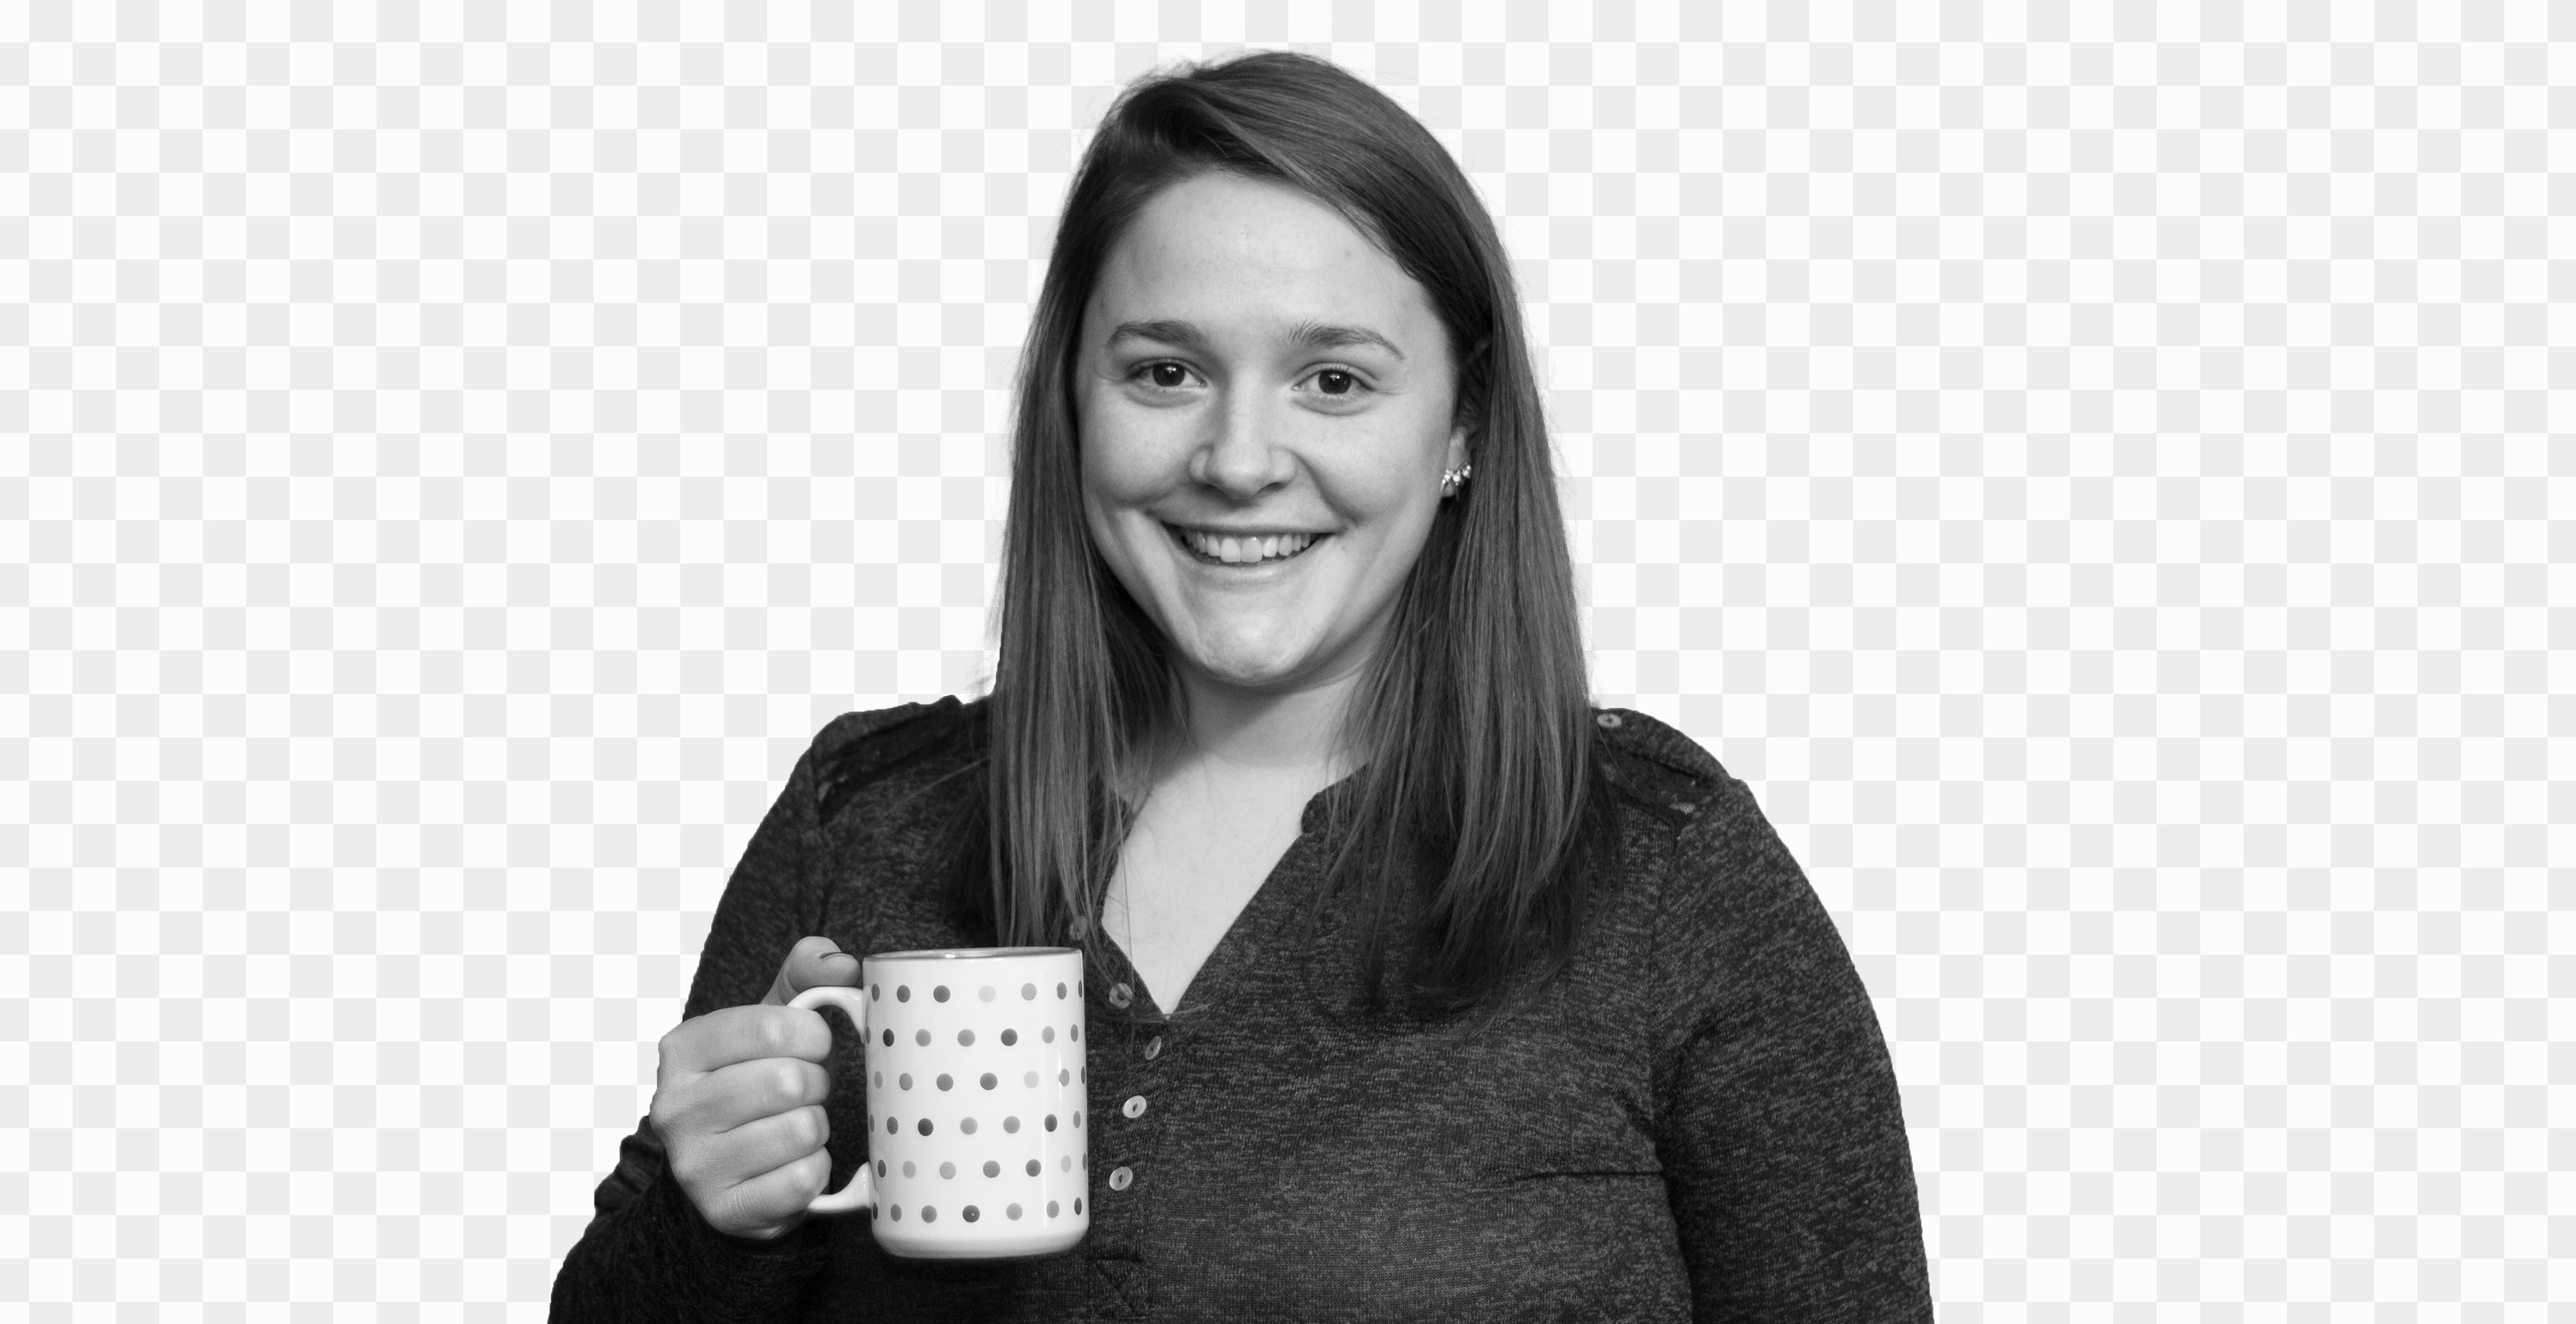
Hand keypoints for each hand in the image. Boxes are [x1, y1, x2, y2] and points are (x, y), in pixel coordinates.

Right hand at [649, 935, 860, 1240]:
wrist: (732, 1166)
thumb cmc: (760, 1077)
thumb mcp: (774, 1017)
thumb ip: (807, 973)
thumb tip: (842, 963)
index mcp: (682, 1049)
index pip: (773, 1027)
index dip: (814, 1035)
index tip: (814, 1045)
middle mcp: (674, 1107)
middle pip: (790, 1082)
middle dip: (817, 1083)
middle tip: (805, 1091)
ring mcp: (694, 1164)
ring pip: (801, 1131)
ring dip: (818, 1127)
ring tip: (800, 1125)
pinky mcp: (723, 1210)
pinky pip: (803, 1181)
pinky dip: (817, 1169)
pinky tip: (798, 1162)